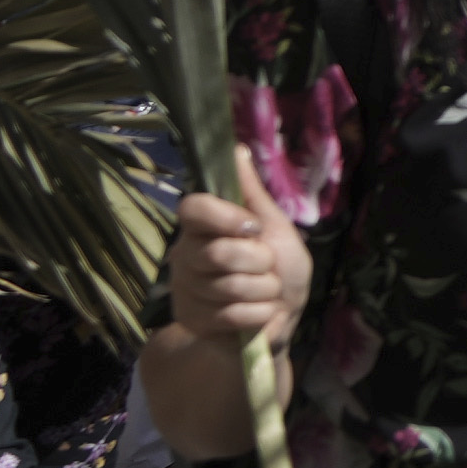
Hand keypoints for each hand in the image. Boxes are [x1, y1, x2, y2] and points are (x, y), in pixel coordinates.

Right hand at [157, 185, 312, 354]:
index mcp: (203, 226)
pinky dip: (260, 315)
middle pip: (219, 253)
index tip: (252, 227)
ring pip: (229, 287)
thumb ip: (252, 192)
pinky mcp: (192, 320)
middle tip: (267, 266)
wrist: (280, 319)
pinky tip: (259, 314)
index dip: (225, 217)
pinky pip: (232, 315)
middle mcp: (185, 254)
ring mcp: (185, 289)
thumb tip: (237, 147)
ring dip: (264, 291)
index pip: (192, 208)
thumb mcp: (275, 226)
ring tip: (264, 291)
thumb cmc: (281, 267)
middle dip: (260, 262)